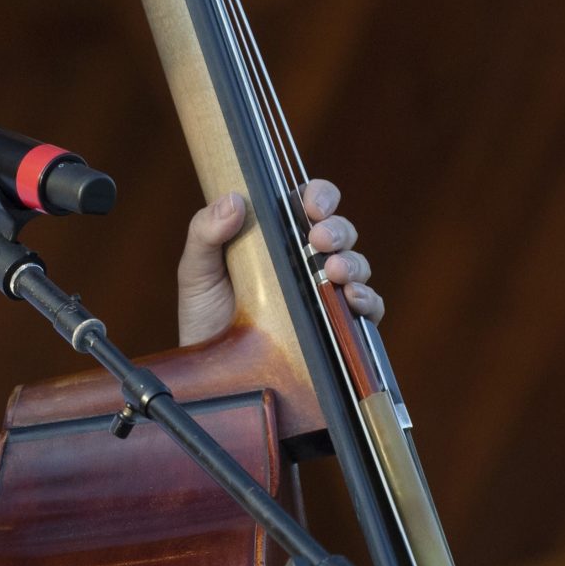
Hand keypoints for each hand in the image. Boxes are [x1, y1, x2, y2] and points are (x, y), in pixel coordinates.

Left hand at [176, 178, 383, 346]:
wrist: (208, 369)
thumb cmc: (203, 313)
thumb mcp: (196, 268)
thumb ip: (205, 231)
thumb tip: (234, 200)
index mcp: (277, 235)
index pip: (310, 203)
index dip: (320, 196)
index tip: (311, 206)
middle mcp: (306, 258)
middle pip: (340, 231)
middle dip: (337, 230)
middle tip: (319, 240)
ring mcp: (322, 291)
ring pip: (357, 265)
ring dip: (353, 263)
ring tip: (336, 271)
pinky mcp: (335, 325)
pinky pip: (367, 308)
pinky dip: (368, 300)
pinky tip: (352, 300)